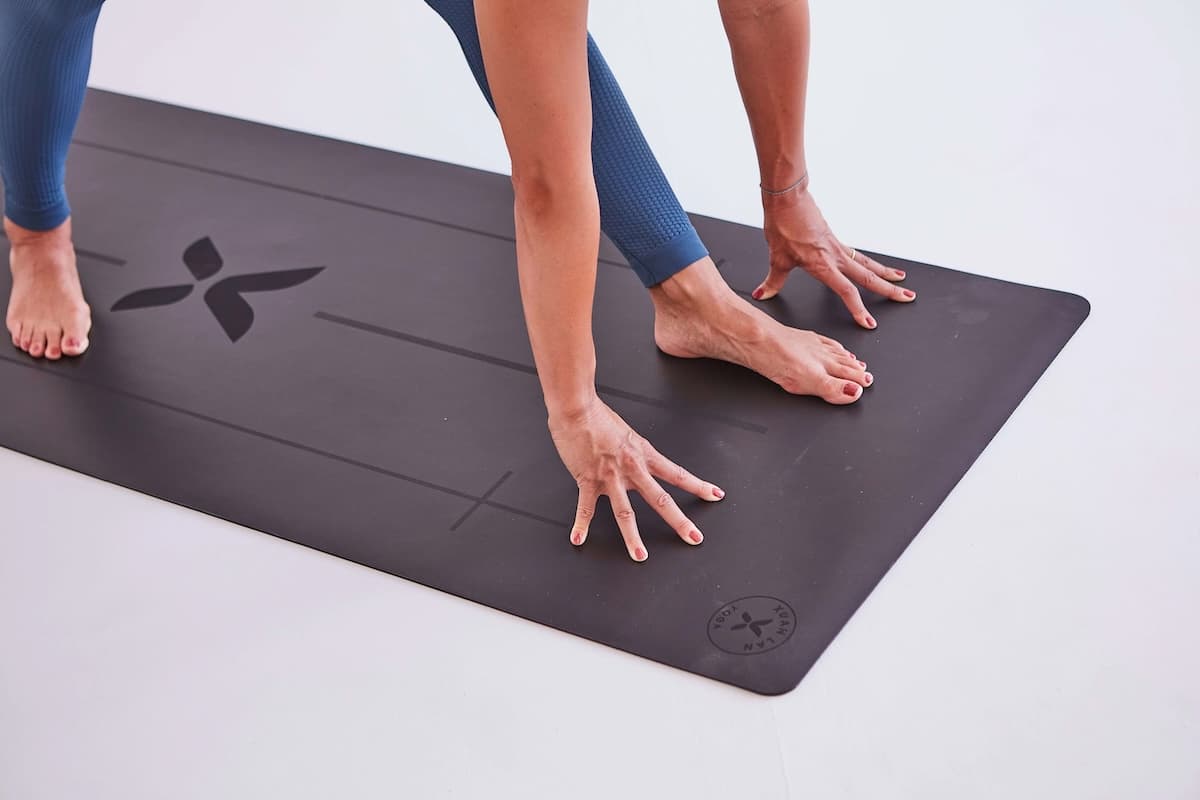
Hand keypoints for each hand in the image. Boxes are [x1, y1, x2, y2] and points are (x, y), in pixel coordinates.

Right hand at [548, 397, 724, 561]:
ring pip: (625, 512)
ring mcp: (610, 477)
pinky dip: (581, 525)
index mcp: (643, 455)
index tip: (714, 495)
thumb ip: (631, 452)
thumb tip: (631, 463)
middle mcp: (631, 468)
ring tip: (639, 555)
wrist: (576, 408)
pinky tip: (579, 538)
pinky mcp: (587, 479)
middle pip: (660, 499)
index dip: (699, 486)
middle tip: (694, 537)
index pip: (678, 474)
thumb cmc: (598, 416)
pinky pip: (585, 508)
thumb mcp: (626, 433)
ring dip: (632, 536)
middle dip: (680, 521)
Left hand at [753, 186, 914, 328]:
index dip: (858, 309)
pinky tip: (872, 265)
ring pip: (867, 264)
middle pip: (868, 276)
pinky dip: (868, 262)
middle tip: (906, 297)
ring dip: (885, 273)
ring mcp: (837, 246)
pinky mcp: (834, 238)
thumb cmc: (783, 224)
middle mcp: (835, 256)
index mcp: (823, 265)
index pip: (846, 292)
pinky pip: (857, 254)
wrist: (788, 197)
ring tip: (901, 280)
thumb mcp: (776, 257)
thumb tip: (763, 293)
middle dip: (889, 289)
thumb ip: (772, 280)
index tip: (869, 322)